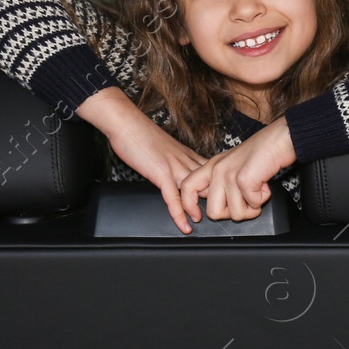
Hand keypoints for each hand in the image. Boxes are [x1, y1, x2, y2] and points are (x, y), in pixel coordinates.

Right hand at [78, 89, 208, 233]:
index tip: (223, 197)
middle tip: (220, 214)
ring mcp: (175, 167)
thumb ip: (174, 159)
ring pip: (196, 191)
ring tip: (205, 222)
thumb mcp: (164, 147)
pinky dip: (180, 214)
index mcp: (187, 154)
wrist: (125, 122)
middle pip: (209, 182)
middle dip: (216, 198)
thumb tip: (177, 170)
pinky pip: (174, 198)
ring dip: (201, 208)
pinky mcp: (161, 174)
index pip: (210, 173)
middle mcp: (186, 160)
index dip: (218, 186)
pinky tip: (185, 225)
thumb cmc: (140, 133)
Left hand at [179, 117, 296, 223]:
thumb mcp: (233, 165)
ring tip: (258, 191)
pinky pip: (252, 205)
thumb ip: (222, 182)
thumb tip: (222, 206)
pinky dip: (262, 199)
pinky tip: (264, 186)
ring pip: (235, 214)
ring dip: (252, 208)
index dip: (189, 206)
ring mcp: (229, 175)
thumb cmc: (262, 153)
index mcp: (212, 167)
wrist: (279, 139)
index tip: (197, 217)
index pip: (187, 187)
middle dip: (234, 213)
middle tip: (246, 202)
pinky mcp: (243, 180)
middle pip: (213, 212)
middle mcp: (217, 170)